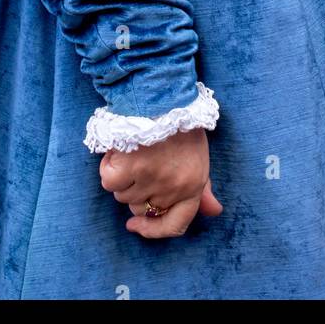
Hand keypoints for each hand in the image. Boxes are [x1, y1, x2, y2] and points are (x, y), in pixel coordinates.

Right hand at [99, 128, 222, 239]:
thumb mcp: (199, 155)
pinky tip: (118, 149)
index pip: (176, 224)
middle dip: (136, 189)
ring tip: (132, 149)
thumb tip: (215, 211)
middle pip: (141, 207)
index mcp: (194, 185)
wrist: (163, 94)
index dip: (153, 230)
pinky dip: (109, 166)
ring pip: (122, 195)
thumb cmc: (180, 123)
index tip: (134, 224)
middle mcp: (173, 187)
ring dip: (121, 176)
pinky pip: (110, 181)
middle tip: (139, 161)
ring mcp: (151, 179)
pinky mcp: (129, 168)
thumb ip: (204, 187)